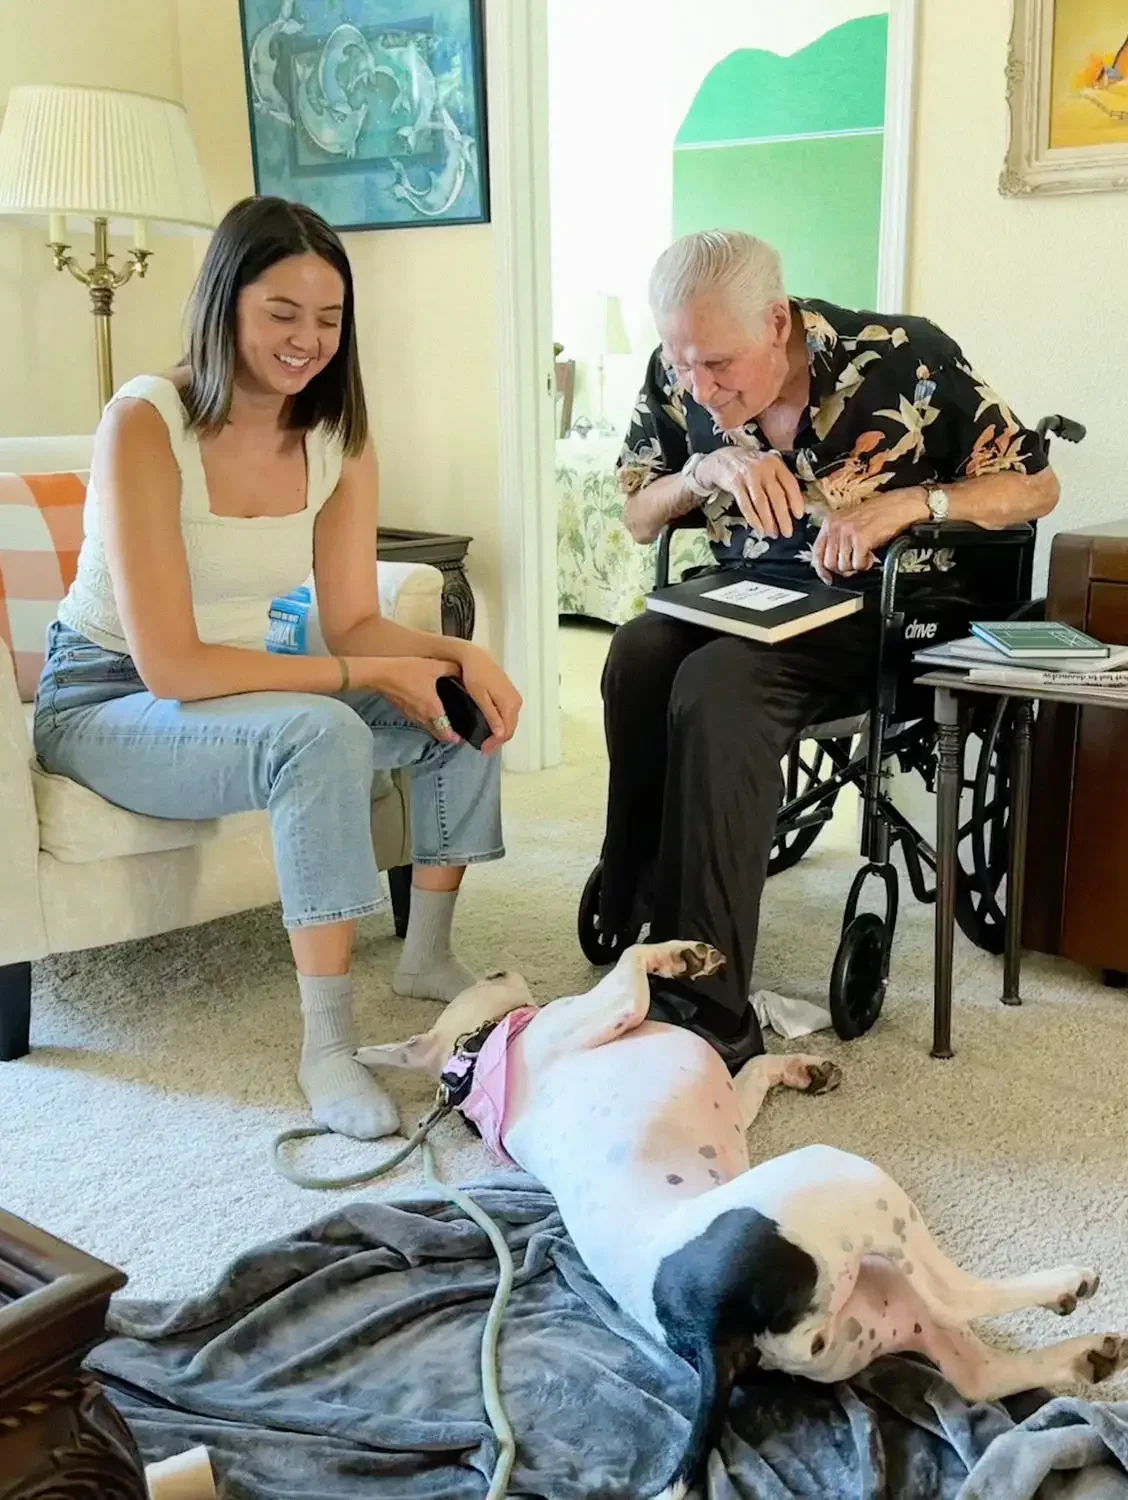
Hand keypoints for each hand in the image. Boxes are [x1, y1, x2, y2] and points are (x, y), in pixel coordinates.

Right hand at [363, 656, 460, 741]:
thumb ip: (451, 669)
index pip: (445, 731)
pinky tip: (426, 712)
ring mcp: (411, 715)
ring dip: (435, 728)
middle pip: (436, 733)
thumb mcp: (434, 666)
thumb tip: (461, 670)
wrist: (381, 674)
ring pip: (426, 727)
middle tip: (453, 734)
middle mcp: (423, 716)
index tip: (458, 739)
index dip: (453, 737)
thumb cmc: (407, 671)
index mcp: (433, 709)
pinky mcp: (403, 711)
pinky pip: (417, 720)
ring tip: (442, 723)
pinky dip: (424, 721)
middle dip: (445, 735)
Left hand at [458, 643, 522, 753]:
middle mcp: (516, 702)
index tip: (483, 750)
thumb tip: (501, 734)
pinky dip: (502, 724)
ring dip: (501, 733)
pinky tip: (492, 727)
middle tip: (484, 749)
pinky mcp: (511, 695)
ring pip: (511, 722)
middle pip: (511, 728)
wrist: (476, 657)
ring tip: (487, 741)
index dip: (496, 744)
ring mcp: (515, 698)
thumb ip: (491, 715)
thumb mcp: (480, 696)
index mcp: (509, 704)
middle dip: (499, 741)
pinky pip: (509, 715)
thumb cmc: (475, 675)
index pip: (507, 731)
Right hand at [696, 448, 805, 537]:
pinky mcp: (735, 484)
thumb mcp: (768, 466)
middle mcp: (763, 468)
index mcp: (776, 463)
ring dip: (768, 521)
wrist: (723, 458)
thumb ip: (780, 480)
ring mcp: (748, 476)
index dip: (796, 500)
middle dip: (783, 517)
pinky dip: (753, 519)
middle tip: (787, 533)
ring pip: (761, 502)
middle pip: (776, 495)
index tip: (799, 516)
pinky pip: (745, 505)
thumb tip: (794, 505)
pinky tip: (759, 528)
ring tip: (773, 534)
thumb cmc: (751, 467)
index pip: (790, 483)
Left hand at [810, 490, 928, 583]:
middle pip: (829, 562)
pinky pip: (857, 564)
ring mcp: (847, 532)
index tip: (827, 577)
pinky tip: (870, 556)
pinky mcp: (861, 539)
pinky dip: (865, 564)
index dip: (821, 569)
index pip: (816, 552)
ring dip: (855, 566)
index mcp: (830, 522)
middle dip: (842, 569)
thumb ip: (837, 539)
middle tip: (854, 565)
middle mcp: (836, 526)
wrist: (898, 505)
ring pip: (842, 565)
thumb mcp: (849, 522)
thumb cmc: (877, 514)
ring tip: (864, 557)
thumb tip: (832, 563)